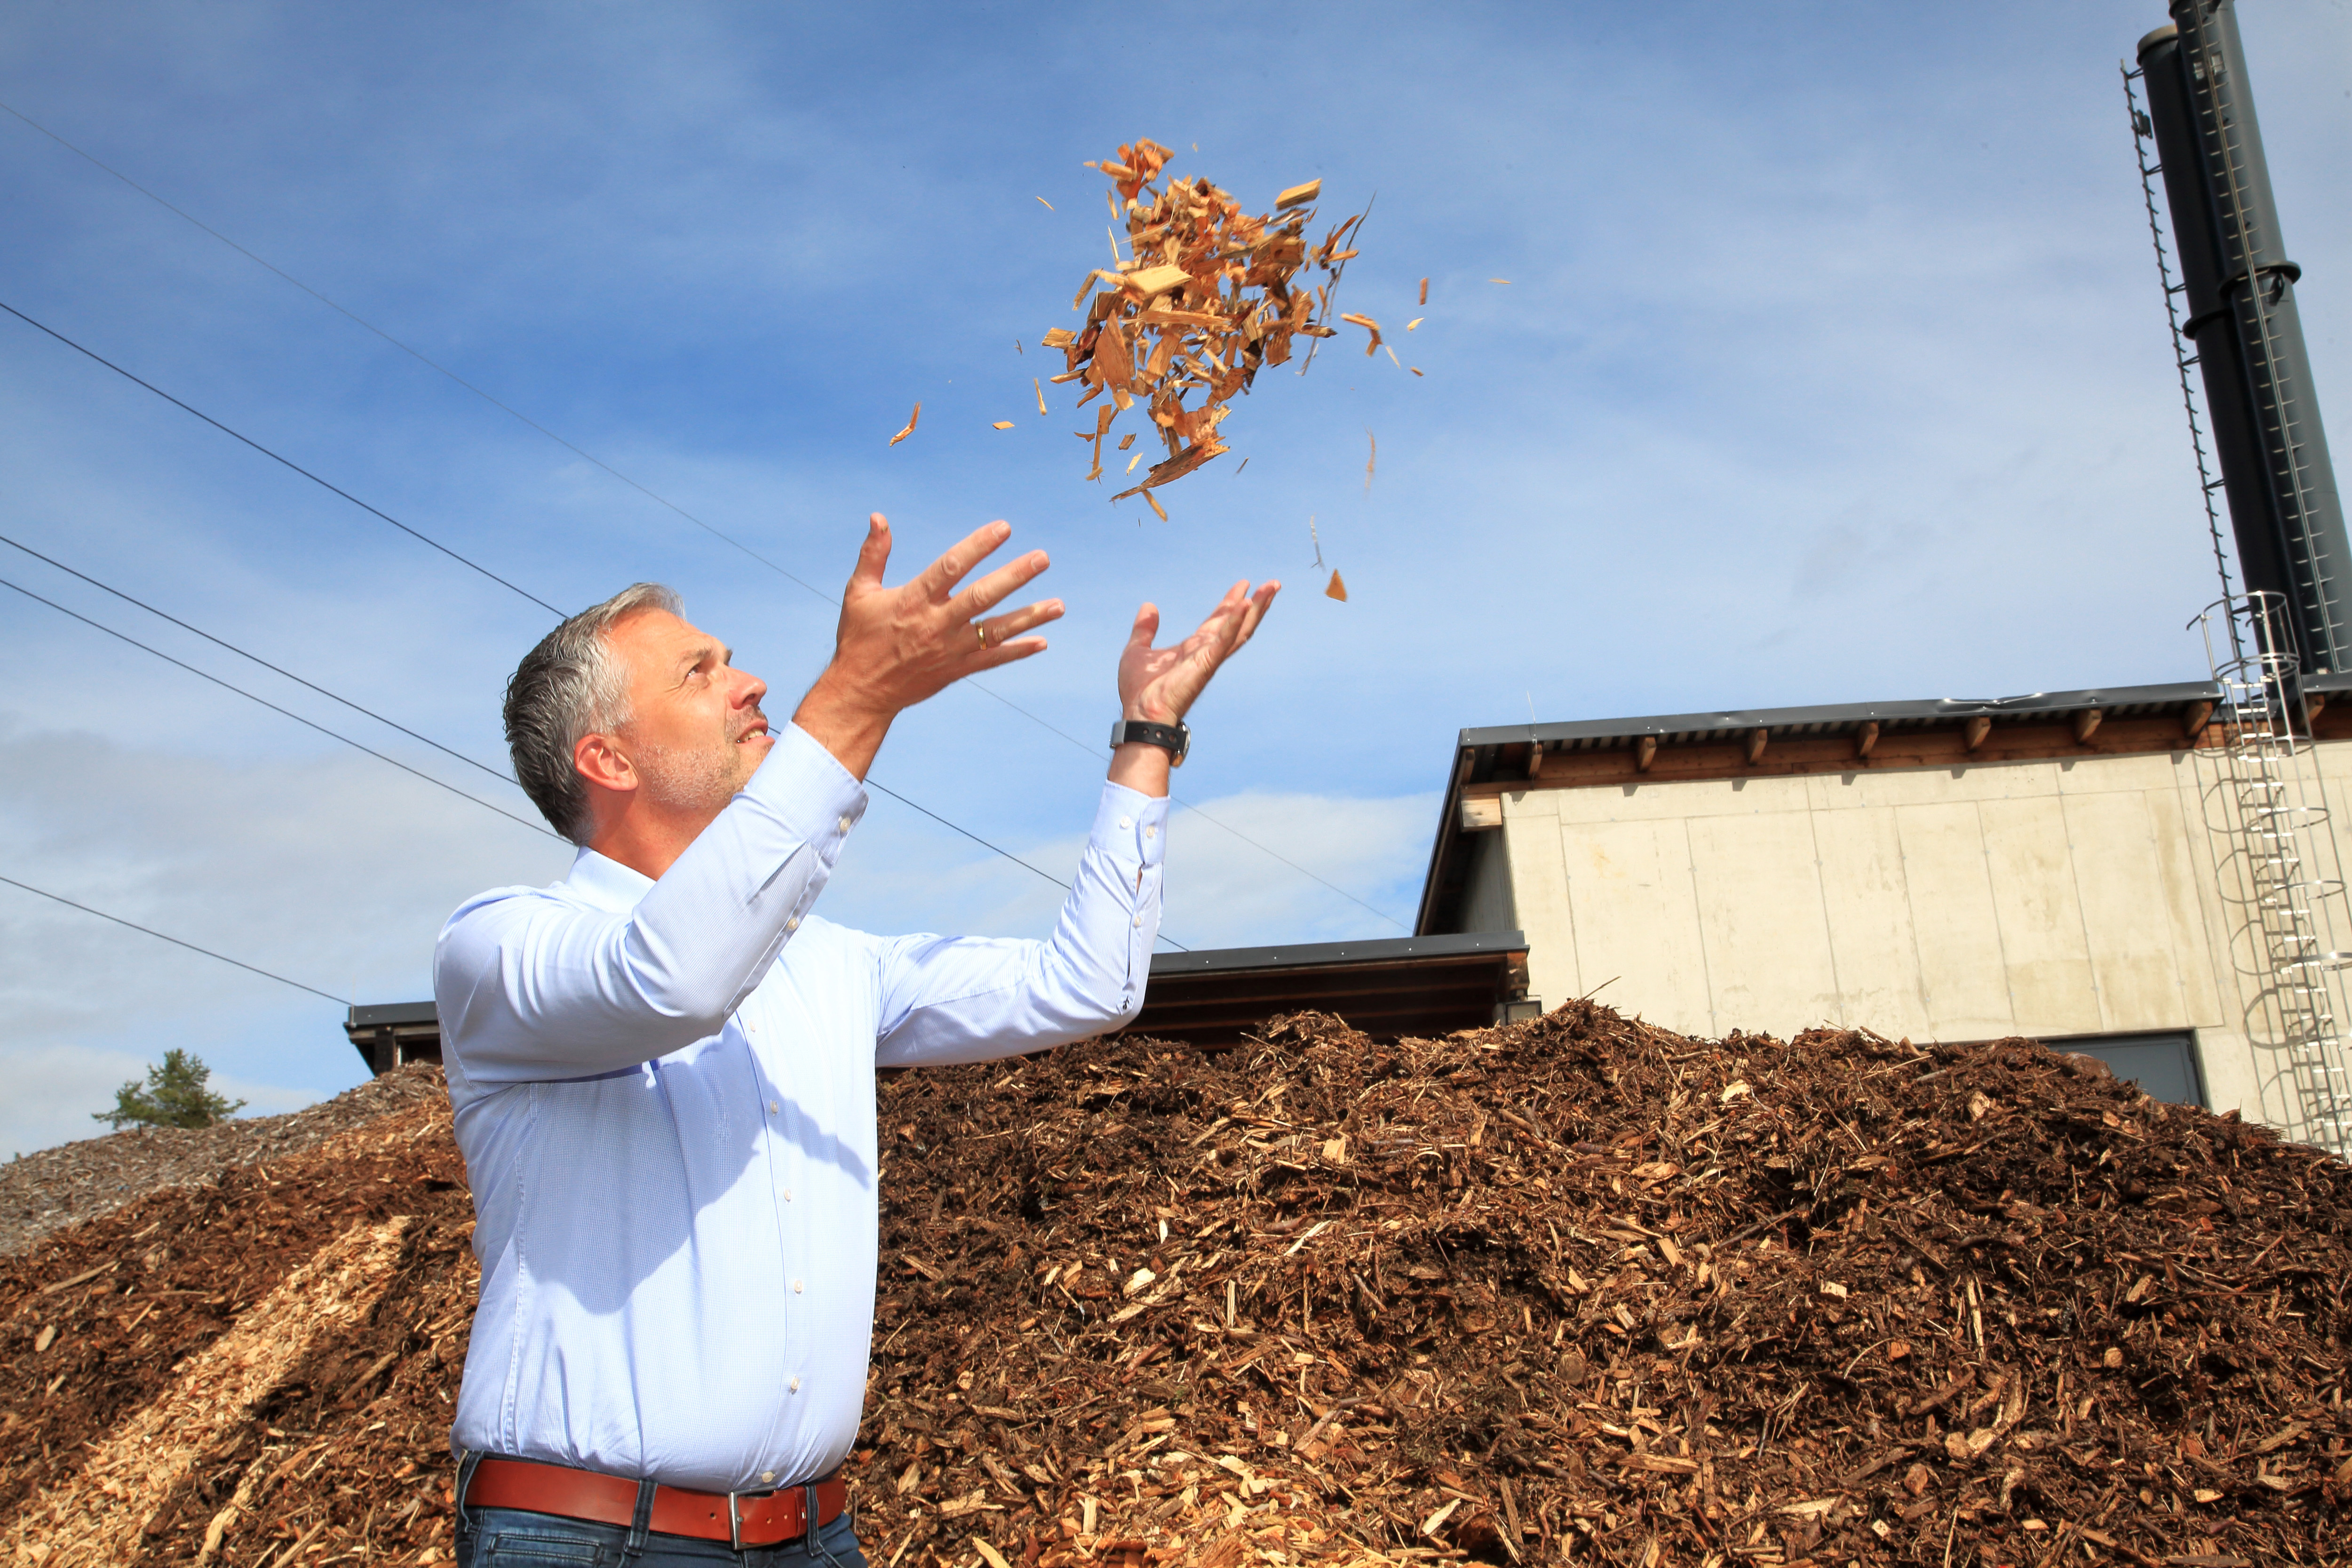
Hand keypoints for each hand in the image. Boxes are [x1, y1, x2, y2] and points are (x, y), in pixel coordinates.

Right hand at [793, 514, 1062, 776]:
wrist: (860, 692)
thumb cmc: (859, 637)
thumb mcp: (859, 592)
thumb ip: (873, 554)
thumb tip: (879, 517)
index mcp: (914, 600)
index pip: (951, 567)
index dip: (978, 546)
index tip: (1004, 528)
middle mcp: (936, 624)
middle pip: (982, 596)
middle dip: (1015, 576)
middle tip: (1043, 558)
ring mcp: (949, 650)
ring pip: (996, 631)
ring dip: (1029, 617)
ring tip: (1059, 605)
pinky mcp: (956, 671)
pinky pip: (992, 661)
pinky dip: (1017, 652)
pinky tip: (1042, 642)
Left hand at [1119, 579, 1280, 725]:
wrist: (1139, 713)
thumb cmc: (1139, 691)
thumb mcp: (1138, 650)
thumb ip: (1144, 630)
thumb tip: (1149, 606)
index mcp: (1193, 649)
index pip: (1218, 622)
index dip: (1230, 603)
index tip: (1243, 585)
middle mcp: (1207, 652)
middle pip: (1238, 623)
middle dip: (1256, 604)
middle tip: (1272, 584)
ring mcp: (1209, 658)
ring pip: (1241, 630)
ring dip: (1257, 609)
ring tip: (1271, 588)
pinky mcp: (1206, 663)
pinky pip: (1224, 639)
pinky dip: (1235, 621)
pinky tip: (1247, 604)